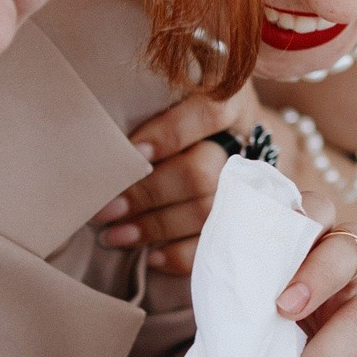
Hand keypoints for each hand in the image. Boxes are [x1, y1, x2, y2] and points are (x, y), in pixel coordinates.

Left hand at [96, 82, 266, 273]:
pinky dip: (180, 254)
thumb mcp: (184, 99)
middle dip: (147, 193)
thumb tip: (105, 139)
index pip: (210, 114)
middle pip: (200, 173)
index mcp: (233, 104)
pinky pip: (215, 246)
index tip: (133, 151)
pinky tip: (150, 256)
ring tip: (114, 236)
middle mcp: (246, 146)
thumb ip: (154, 109)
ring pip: (205, 212)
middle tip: (105, 209)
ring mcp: (250, 188)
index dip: (172, 133)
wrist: (251, 149)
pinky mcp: (246, 225)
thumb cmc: (196, 118)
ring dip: (154, 227)